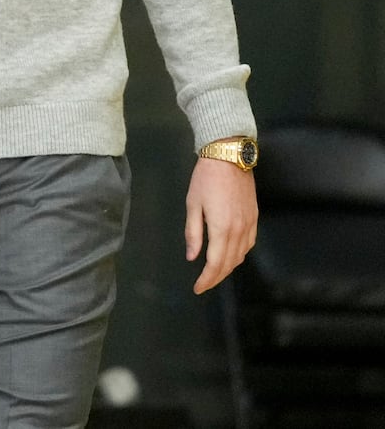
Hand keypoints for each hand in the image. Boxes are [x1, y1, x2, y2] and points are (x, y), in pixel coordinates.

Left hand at [184, 155, 257, 293]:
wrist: (228, 158)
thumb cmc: (206, 179)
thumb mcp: (192, 205)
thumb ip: (193, 233)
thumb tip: (192, 257)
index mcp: (222, 228)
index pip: (215, 264)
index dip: (206, 279)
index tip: (197, 288)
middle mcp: (239, 230)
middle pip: (229, 264)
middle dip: (216, 278)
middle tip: (203, 284)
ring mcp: (250, 224)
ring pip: (241, 256)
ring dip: (228, 268)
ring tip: (214, 273)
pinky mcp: (255, 218)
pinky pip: (249, 244)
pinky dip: (240, 255)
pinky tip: (231, 256)